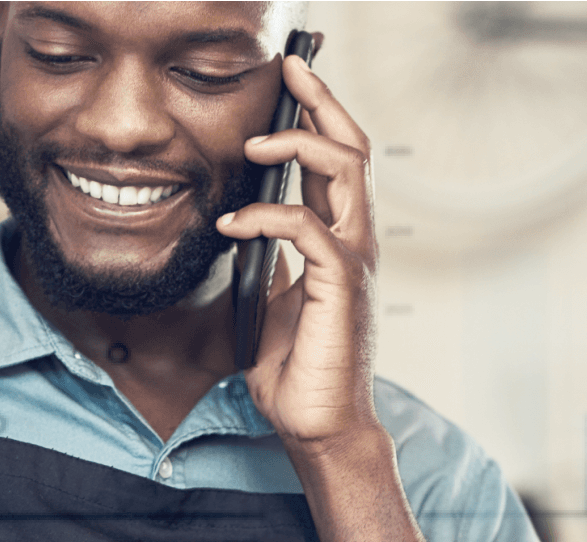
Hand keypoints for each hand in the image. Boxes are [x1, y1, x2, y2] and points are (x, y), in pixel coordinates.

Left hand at [215, 46, 383, 453]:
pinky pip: (308, 229)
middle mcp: (356, 242)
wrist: (318, 425)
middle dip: (321, 101)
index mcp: (340, 239)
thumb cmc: (297, 367)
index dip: (318, 114)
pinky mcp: (340, 287)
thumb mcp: (275, 297)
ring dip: (297, 145)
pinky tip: (230, 224)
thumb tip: (246, 223)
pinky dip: (265, 216)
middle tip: (289, 70)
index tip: (291, 78)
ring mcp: (354, 262)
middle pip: (352, 148)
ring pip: (344, 171)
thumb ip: (273, 257)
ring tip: (251, 143)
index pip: (336, 160)